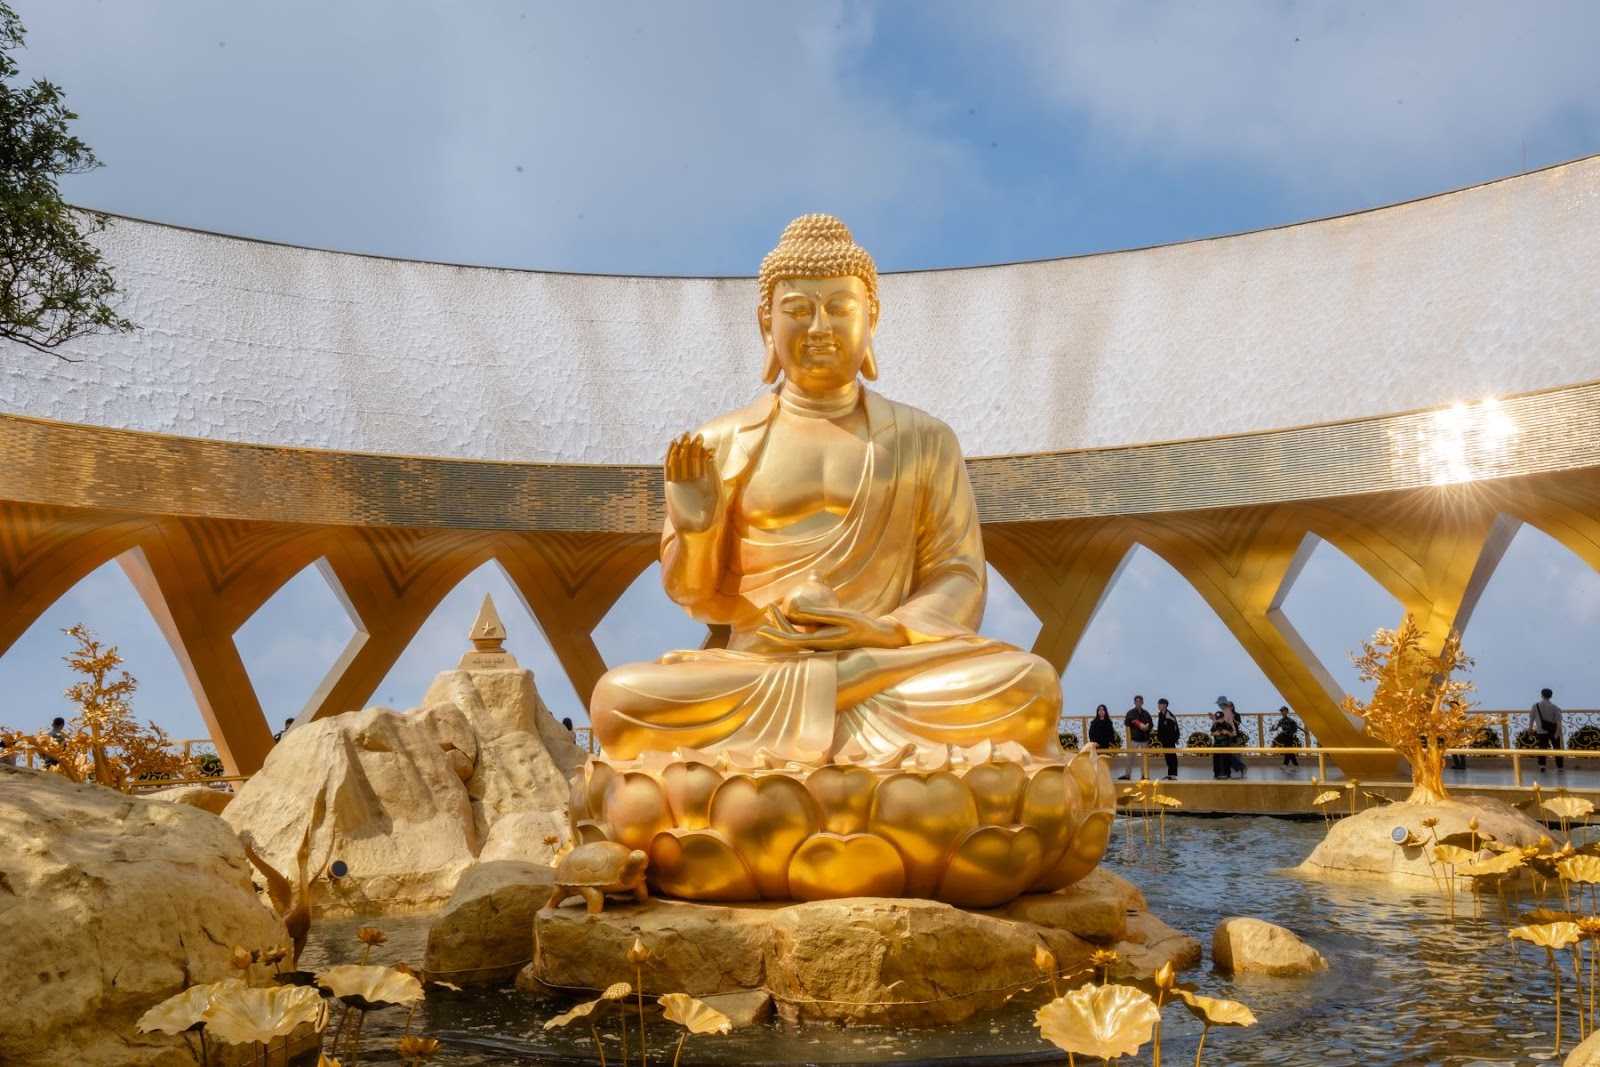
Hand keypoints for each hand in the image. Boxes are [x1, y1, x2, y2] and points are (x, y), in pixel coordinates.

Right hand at [664, 432, 720, 531]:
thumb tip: (711, 457)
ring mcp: (681, 482)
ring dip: (682, 448)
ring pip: (680, 460)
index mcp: (705, 481)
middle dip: (694, 447)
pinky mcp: (670, 486)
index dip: (705, 453)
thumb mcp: (716, 494)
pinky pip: (670, 467)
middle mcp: (692, 480)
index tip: (709, 446)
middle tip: (697, 435)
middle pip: (692, 458)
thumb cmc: (711, 517)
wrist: (697, 532)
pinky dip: (670, 456)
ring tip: (684, 435)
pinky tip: (673, 445)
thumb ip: (713, 477)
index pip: (704, 462)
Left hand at [756, 603, 907, 651]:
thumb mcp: (843, 616)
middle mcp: (817, 646)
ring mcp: (821, 644)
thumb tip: (797, 609)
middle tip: (769, 607)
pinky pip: (805, 631)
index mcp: (820, 644)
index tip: (762, 625)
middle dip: (777, 623)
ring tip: (776, 607)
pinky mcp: (825, 639)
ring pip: (797, 634)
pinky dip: (797, 621)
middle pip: (791, 637)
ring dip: (785, 622)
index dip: (775, 633)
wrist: (878, 636)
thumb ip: (820, 614)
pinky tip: (795, 610)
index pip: (791, 640)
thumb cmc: (863, 625)